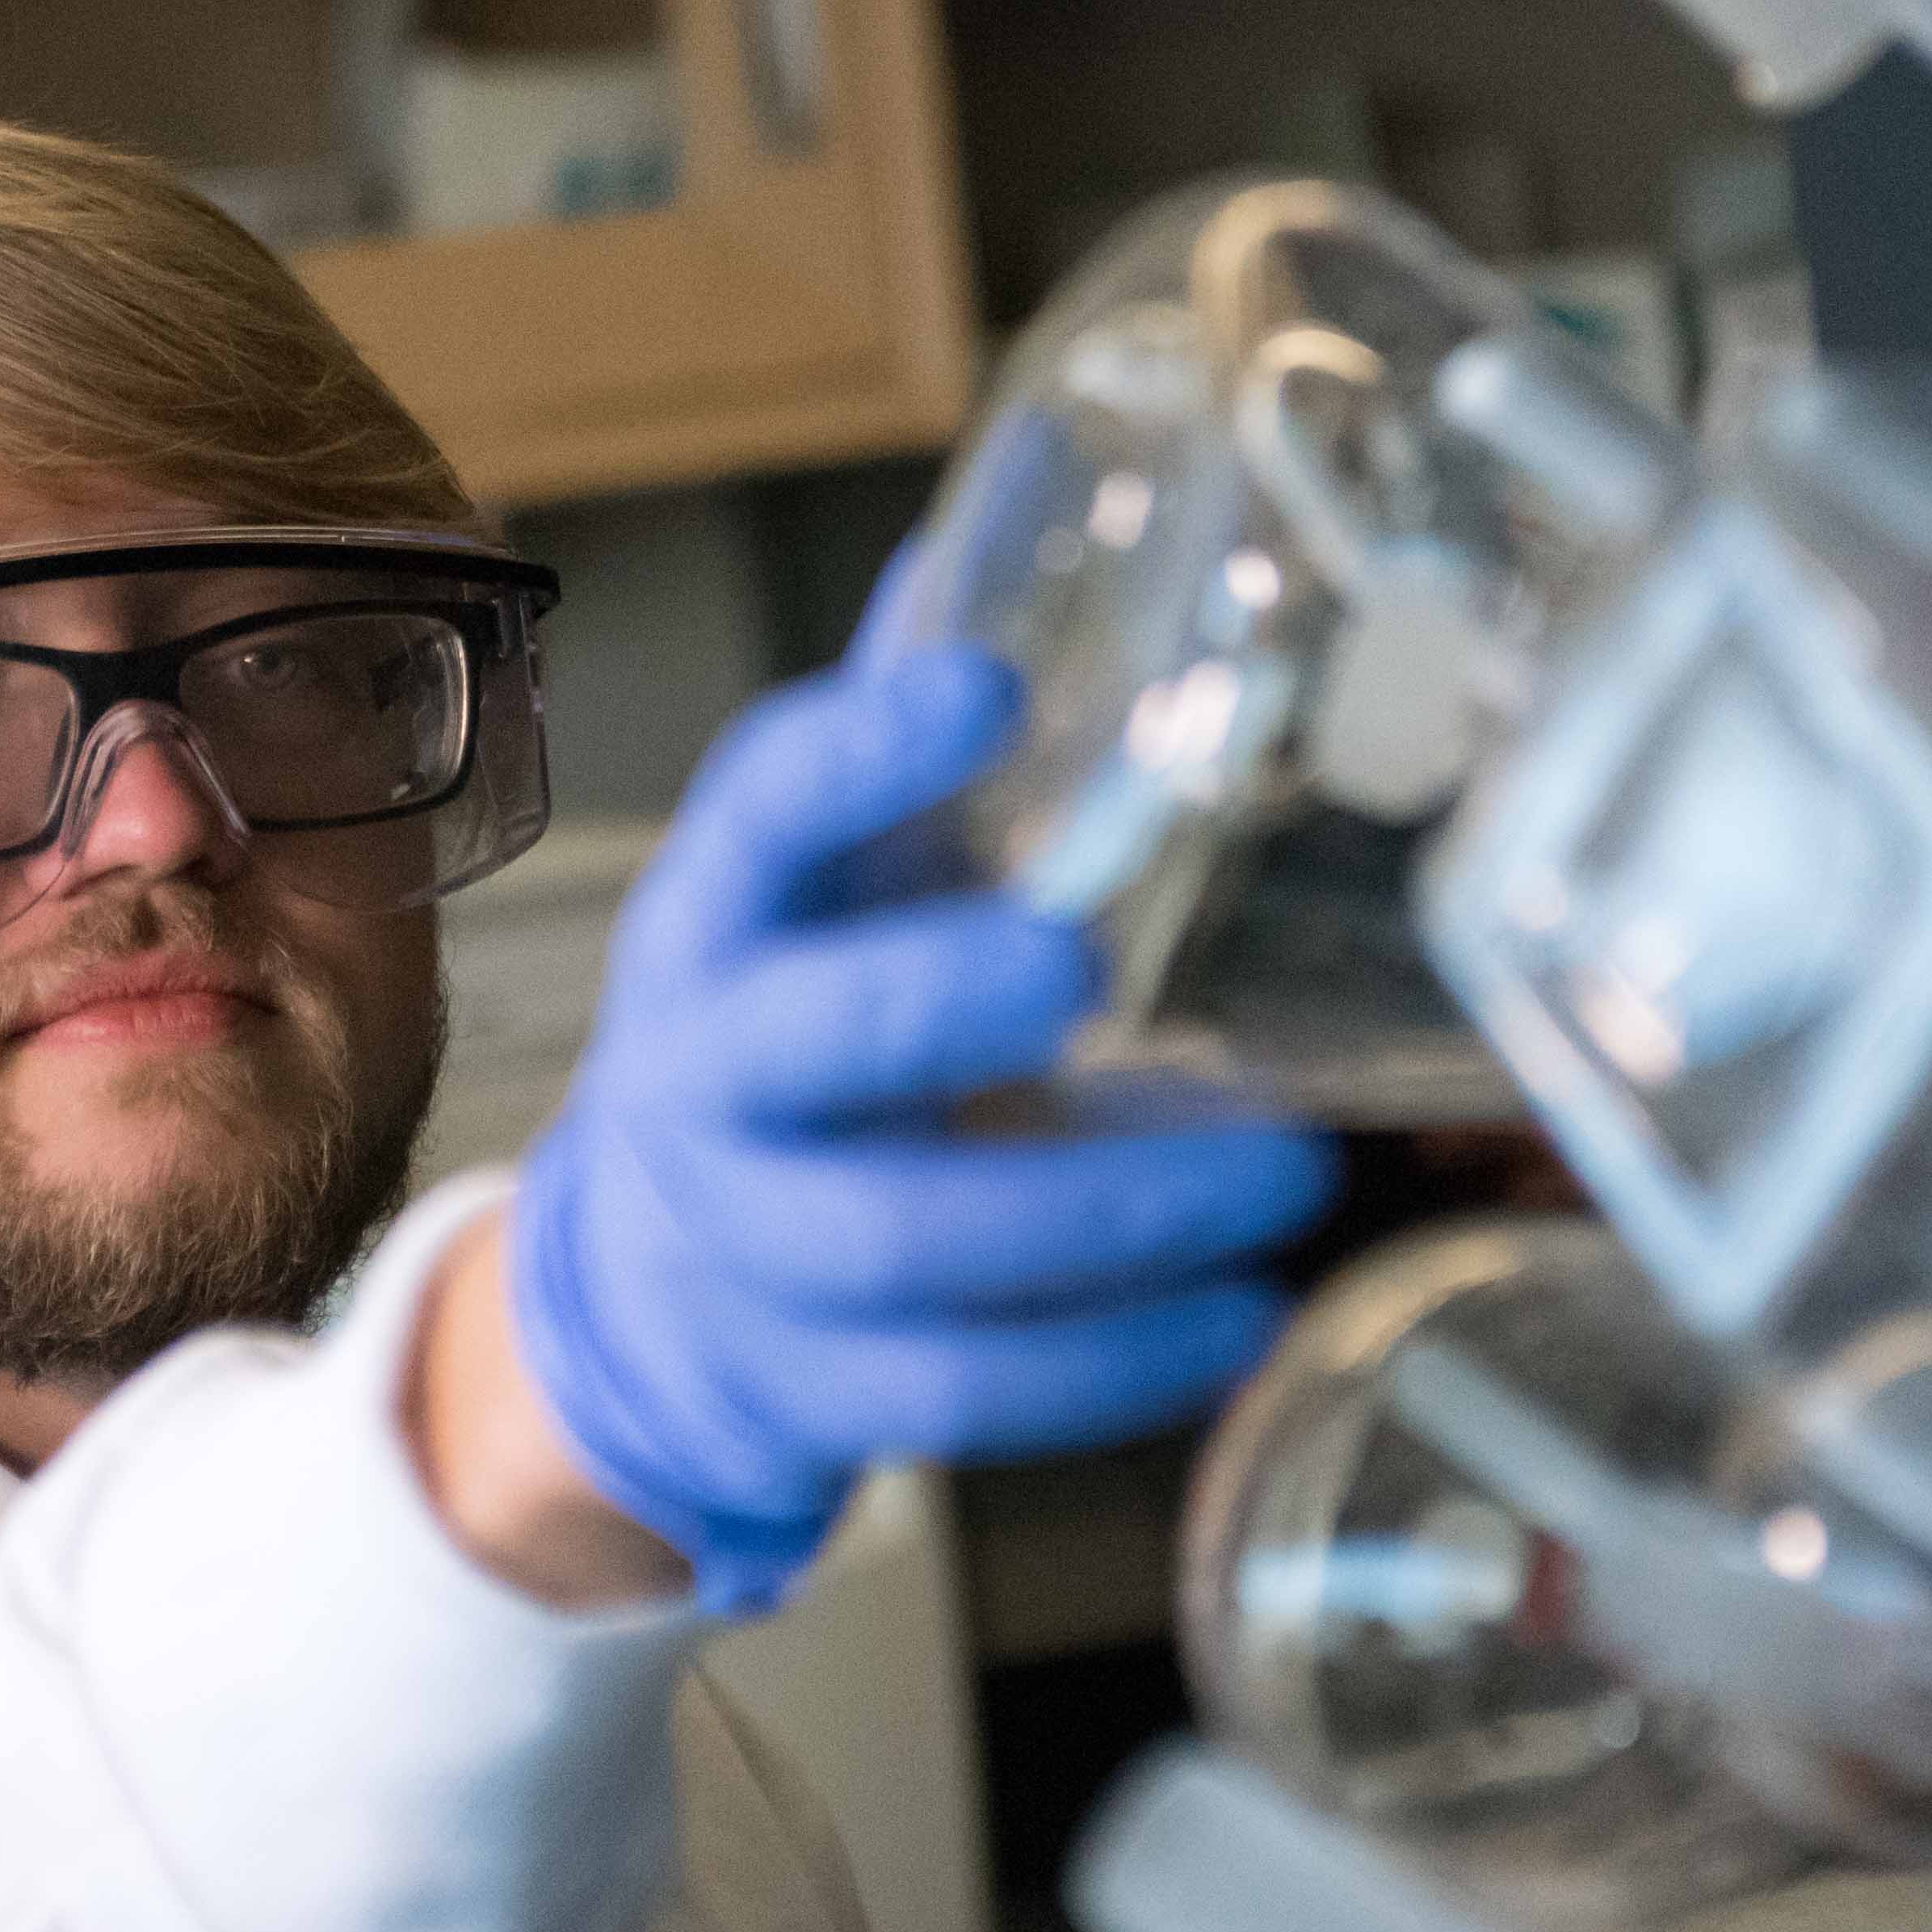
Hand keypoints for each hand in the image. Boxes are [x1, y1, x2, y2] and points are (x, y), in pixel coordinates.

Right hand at [499, 640, 1339, 1613]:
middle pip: (800, 1044)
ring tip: (1283, 1174)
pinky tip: (1243, 1316)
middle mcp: (707, 1077)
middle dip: (936, 1002)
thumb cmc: (784, 1025)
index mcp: (721, 916)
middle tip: (1085, 963)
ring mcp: (752, 1247)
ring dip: (1109, 1216)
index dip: (863, 753)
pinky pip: (966, 1394)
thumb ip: (904, 725)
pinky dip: (1118, 1366)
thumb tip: (997, 537)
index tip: (983, 691)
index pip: (761, 810)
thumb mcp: (818, 876)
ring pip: (910, 1244)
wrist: (647, 1277)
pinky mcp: (815, 1387)